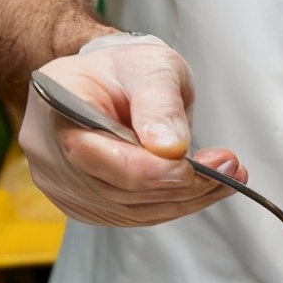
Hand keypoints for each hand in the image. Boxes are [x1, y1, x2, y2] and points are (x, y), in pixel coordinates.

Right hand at [18, 33, 247, 226]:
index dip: (149, 169)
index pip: (95, 156)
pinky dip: (177, 204)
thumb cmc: (121, 72)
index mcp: (57, 111)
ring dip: (188, 198)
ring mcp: (68, 187)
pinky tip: (206, 187)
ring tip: (227, 175)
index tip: (194, 165)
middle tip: (229, 167)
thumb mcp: (147, 66)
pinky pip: (139, 215)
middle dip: (183, 183)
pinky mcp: (91, 206)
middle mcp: (52, 157)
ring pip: (135, 210)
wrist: (105, 86)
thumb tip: (171, 147)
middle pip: (121, 189)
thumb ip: (159, 103)